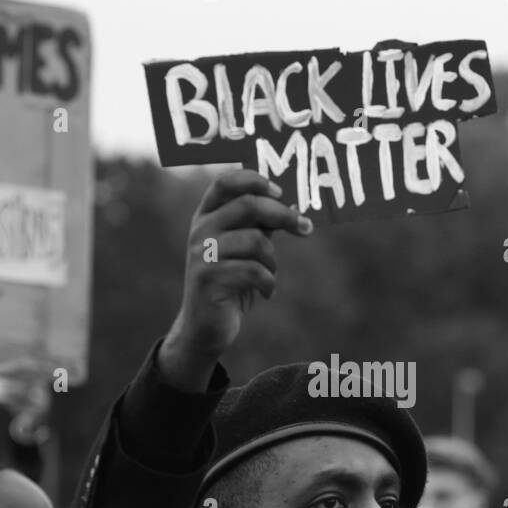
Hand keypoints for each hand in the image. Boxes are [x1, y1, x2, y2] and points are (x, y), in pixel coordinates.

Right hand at [161, 170, 311, 389]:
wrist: (204, 327)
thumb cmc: (230, 282)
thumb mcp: (244, 248)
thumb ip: (260, 225)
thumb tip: (295, 206)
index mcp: (206, 215)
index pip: (226, 182)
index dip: (255, 180)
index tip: (281, 193)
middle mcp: (200, 230)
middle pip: (248, 205)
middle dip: (284, 215)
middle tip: (306, 228)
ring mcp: (202, 254)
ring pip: (256, 241)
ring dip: (273, 260)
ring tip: (269, 275)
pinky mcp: (209, 280)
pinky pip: (254, 271)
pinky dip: (269, 283)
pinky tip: (266, 292)